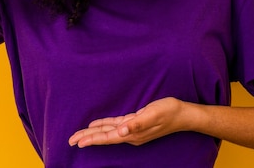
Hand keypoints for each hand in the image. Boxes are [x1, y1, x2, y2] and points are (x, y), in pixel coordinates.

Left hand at [68, 97, 185, 147]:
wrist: (183, 115)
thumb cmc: (169, 112)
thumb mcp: (153, 114)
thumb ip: (137, 124)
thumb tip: (121, 132)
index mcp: (133, 133)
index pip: (108, 137)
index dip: (92, 139)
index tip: (78, 142)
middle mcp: (131, 134)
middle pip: (105, 137)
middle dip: (88, 138)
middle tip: (70, 141)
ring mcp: (133, 130)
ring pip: (108, 132)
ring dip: (93, 133)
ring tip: (79, 136)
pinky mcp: (135, 123)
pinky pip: (116, 125)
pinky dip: (104, 125)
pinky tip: (96, 125)